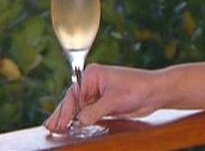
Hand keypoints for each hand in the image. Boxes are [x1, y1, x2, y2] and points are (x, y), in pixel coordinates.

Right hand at [43, 64, 161, 133]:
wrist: (154, 92)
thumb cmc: (137, 88)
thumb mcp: (114, 100)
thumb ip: (95, 110)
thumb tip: (79, 121)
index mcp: (92, 75)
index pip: (74, 94)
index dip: (66, 111)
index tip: (60, 124)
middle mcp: (92, 84)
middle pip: (72, 101)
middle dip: (61, 114)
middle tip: (49, 128)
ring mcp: (96, 94)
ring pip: (77, 109)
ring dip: (67, 119)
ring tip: (54, 129)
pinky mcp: (102, 104)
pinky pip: (86, 114)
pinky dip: (77, 121)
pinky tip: (69, 128)